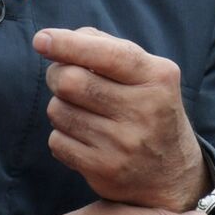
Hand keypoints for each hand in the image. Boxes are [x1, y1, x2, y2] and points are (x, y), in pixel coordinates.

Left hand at [36, 26, 209, 210]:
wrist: (173, 174)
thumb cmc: (149, 108)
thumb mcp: (147, 73)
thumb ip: (107, 48)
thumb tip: (57, 40)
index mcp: (157, 77)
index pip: (107, 55)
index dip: (69, 45)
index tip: (41, 39)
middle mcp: (144, 109)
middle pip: (71, 81)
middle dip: (56, 74)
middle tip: (62, 77)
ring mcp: (124, 143)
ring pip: (59, 111)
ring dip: (60, 106)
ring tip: (81, 111)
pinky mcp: (105, 170)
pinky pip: (57, 141)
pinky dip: (61, 135)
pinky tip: (82, 137)